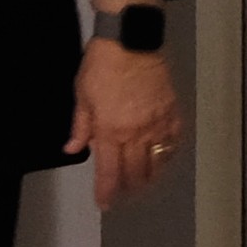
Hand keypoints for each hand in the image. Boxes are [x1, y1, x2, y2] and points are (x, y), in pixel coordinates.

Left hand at [66, 31, 182, 210]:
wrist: (131, 42)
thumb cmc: (100, 67)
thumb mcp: (81, 96)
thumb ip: (80, 127)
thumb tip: (72, 149)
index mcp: (110, 131)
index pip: (109, 171)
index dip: (107, 191)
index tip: (105, 203)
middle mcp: (136, 134)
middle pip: (136, 172)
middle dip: (129, 188)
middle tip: (124, 194)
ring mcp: (158, 124)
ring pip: (158, 161)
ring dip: (151, 176)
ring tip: (143, 182)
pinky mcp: (173, 113)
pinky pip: (174, 142)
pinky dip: (169, 154)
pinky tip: (163, 158)